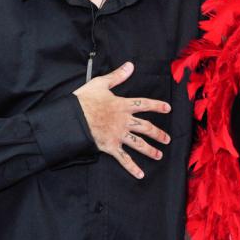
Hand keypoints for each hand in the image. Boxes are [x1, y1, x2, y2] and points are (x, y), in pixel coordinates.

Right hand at [73, 62, 170, 178]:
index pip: (144, 104)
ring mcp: (118, 135)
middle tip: (167, 139)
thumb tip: (130, 66)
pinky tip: (140, 174)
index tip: (168, 108)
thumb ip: (117, 76)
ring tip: (159, 155)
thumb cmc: (84, 100)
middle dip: (158, 133)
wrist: (71, 118)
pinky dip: (132, 167)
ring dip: (150, 150)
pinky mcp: (110, 146)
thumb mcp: (101, 83)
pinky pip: (123, 159)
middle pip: (146, 127)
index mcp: (123, 105)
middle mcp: (124, 121)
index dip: (157, 105)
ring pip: (138, 144)